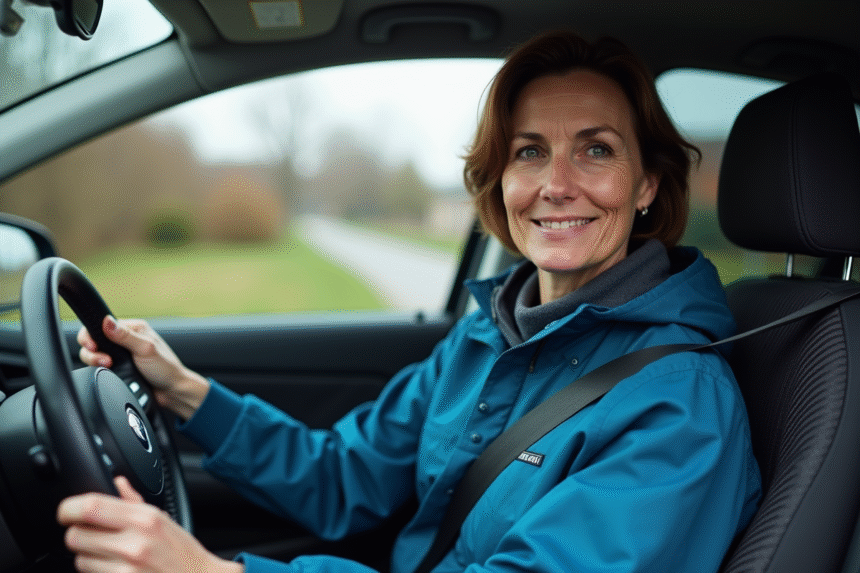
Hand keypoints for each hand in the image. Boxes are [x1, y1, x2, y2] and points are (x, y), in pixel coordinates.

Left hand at [58, 476, 243, 572]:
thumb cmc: (182, 553)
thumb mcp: (163, 519)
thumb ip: (134, 501)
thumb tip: (116, 483)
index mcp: (145, 519)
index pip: (89, 506)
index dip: (69, 509)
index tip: (67, 512)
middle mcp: (134, 544)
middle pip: (75, 536)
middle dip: (80, 536)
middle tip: (94, 536)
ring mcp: (126, 571)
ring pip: (79, 561)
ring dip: (88, 559)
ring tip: (110, 557)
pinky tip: (115, 569)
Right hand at [78, 316, 208, 419]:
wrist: (171, 391)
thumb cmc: (165, 368)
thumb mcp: (145, 349)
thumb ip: (125, 336)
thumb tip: (106, 321)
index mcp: (133, 329)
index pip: (102, 324)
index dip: (92, 334)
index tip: (92, 345)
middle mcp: (125, 339)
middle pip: (94, 340)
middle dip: (92, 351)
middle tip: (104, 360)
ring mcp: (120, 354)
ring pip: (94, 354)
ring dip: (95, 360)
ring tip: (108, 365)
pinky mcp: (117, 367)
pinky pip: (99, 366)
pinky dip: (99, 369)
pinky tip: (109, 372)